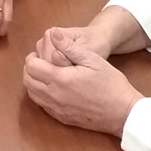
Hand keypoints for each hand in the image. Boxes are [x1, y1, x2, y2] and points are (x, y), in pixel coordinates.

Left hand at [23, 29, 143, 137]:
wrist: (123, 112)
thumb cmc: (111, 83)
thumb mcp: (92, 59)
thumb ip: (69, 47)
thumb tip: (52, 32)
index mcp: (60, 79)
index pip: (31, 67)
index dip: (32, 58)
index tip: (39, 53)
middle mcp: (54, 96)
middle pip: (28, 82)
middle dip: (29, 70)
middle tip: (39, 62)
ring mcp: (57, 109)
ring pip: (33, 95)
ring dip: (33, 83)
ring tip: (44, 74)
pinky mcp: (62, 118)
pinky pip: (42, 106)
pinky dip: (40, 95)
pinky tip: (51, 88)